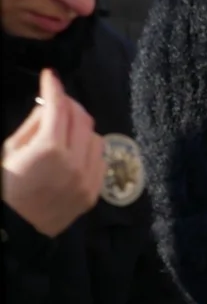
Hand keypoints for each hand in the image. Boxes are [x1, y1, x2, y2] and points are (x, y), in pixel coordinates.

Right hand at [1, 69, 105, 234]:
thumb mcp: (11, 149)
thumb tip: (48, 106)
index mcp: (49, 149)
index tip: (50, 76)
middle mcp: (74, 162)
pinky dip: (89, 150)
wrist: (16, 226)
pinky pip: (100, 161)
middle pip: (82, 119)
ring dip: (82, 128)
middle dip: (69, 105)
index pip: (58, 108)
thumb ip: (33, 124)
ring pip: (96, 138)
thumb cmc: (7, 184)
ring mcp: (87, 179)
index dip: (53, 88)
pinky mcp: (93, 193)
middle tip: (57, 101)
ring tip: (65, 129)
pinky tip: (75, 151)